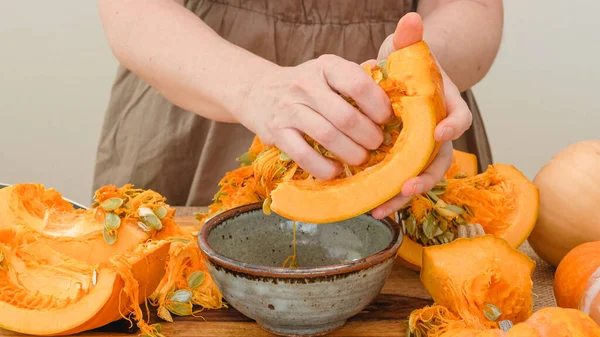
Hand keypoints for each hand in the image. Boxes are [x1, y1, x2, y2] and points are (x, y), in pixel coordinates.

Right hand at [237, 55, 393, 179]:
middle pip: (346, 117)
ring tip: (361, 157)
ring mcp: (289, 109)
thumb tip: (397, 86)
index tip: (387, 119)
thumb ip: (359, 78)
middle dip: (369, 136)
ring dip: (351, 153)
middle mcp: (305, 84)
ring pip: (328, 137)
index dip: (378, 106)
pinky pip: (305, 156)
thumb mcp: (329, 72)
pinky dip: (325, 167)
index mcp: (325, 66)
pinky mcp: (277, 133)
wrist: (259, 91)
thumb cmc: (307, 85)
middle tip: (377, 144)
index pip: (358, 83)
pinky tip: (336, 169)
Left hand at [368, 13, 473, 218]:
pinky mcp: (402, 163)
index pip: (459, 117)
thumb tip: (411, 18)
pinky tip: (370, 207)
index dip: (452, 126)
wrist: (401, 85)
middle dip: (425, 175)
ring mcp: (420, 152)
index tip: (440, 132)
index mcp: (445, 107)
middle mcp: (437, 133)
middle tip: (407, 186)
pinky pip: (399, 183)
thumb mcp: (406, 51)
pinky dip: (387, 196)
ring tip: (382, 208)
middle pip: (440, 160)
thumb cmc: (406, 68)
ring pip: (419, 178)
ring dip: (402, 196)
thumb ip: (409, 38)